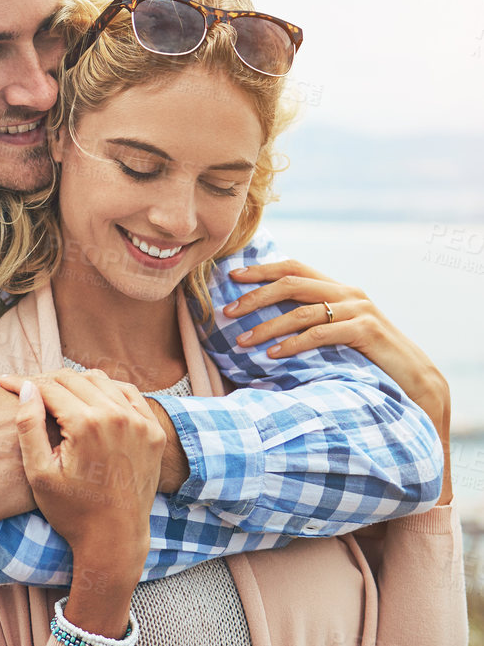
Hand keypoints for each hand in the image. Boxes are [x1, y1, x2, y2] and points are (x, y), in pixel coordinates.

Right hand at [15, 369, 163, 633]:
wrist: (115, 540)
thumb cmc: (72, 512)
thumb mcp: (40, 474)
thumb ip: (29, 426)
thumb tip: (26, 388)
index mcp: (87, 424)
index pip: (49, 387)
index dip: (23, 382)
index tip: (4, 382)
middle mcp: (117, 416)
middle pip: (74, 379)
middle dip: (45, 380)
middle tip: (26, 388)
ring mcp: (140, 422)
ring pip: (101, 381)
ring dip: (75, 382)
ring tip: (54, 392)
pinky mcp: (153, 430)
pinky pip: (128, 394)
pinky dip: (106, 390)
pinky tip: (89, 398)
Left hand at [228, 258, 451, 502]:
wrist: (416, 378)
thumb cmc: (371, 358)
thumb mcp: (341, 331)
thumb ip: (315, 319)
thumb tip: (271, 320)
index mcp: (339, 288)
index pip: (294, 267)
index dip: (262, 269)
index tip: (231, 276)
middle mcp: (348, 293)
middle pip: (292, 283)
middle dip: (255, 296)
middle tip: (227, 311)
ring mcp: (359, 310)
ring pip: (302, 311)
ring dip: (267, 326)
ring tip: (242, 342)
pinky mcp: (366, 332)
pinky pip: (321, 333)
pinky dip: (294, 343)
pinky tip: (273, 355)